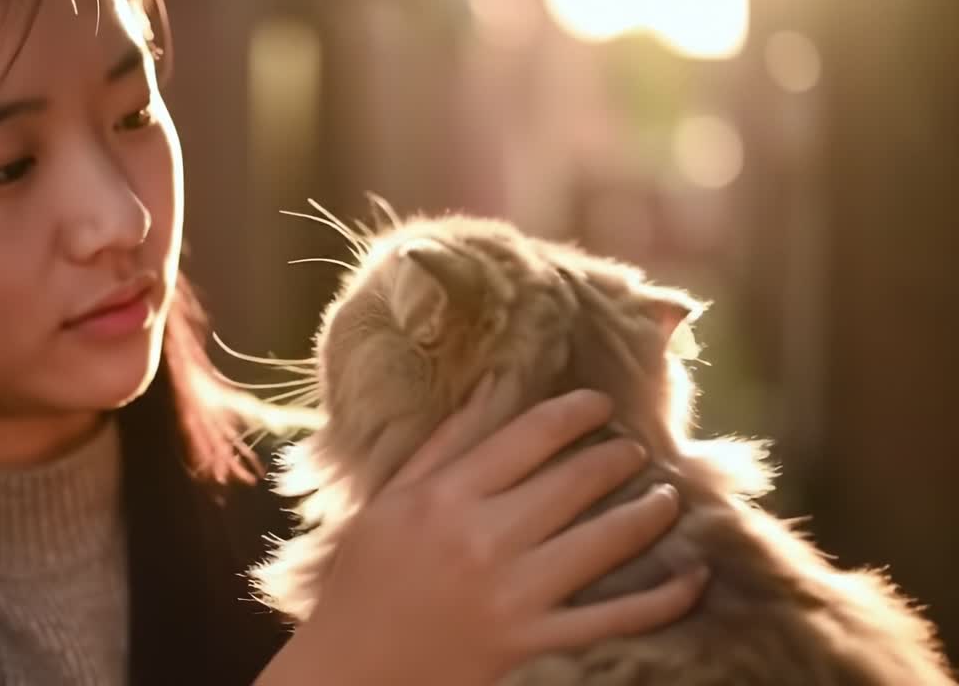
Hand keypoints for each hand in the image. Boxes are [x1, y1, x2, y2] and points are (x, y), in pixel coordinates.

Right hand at [255, 374, 708, 685]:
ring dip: (647, 513)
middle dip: (617, 458)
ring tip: (669, 496)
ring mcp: (511, 592)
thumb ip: (444, 444)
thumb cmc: (363, 579)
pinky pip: (611, 618)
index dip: (574, 412)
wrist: (350, 670)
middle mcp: (482, 537)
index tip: (600, 403)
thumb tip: (492, 385)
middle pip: (573, 482)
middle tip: (637, 449)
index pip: (527, 436)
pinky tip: (694, 577)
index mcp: (444, 496)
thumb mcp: (389, 501)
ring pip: (602, 542)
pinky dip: (662, 600)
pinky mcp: (530, 640)